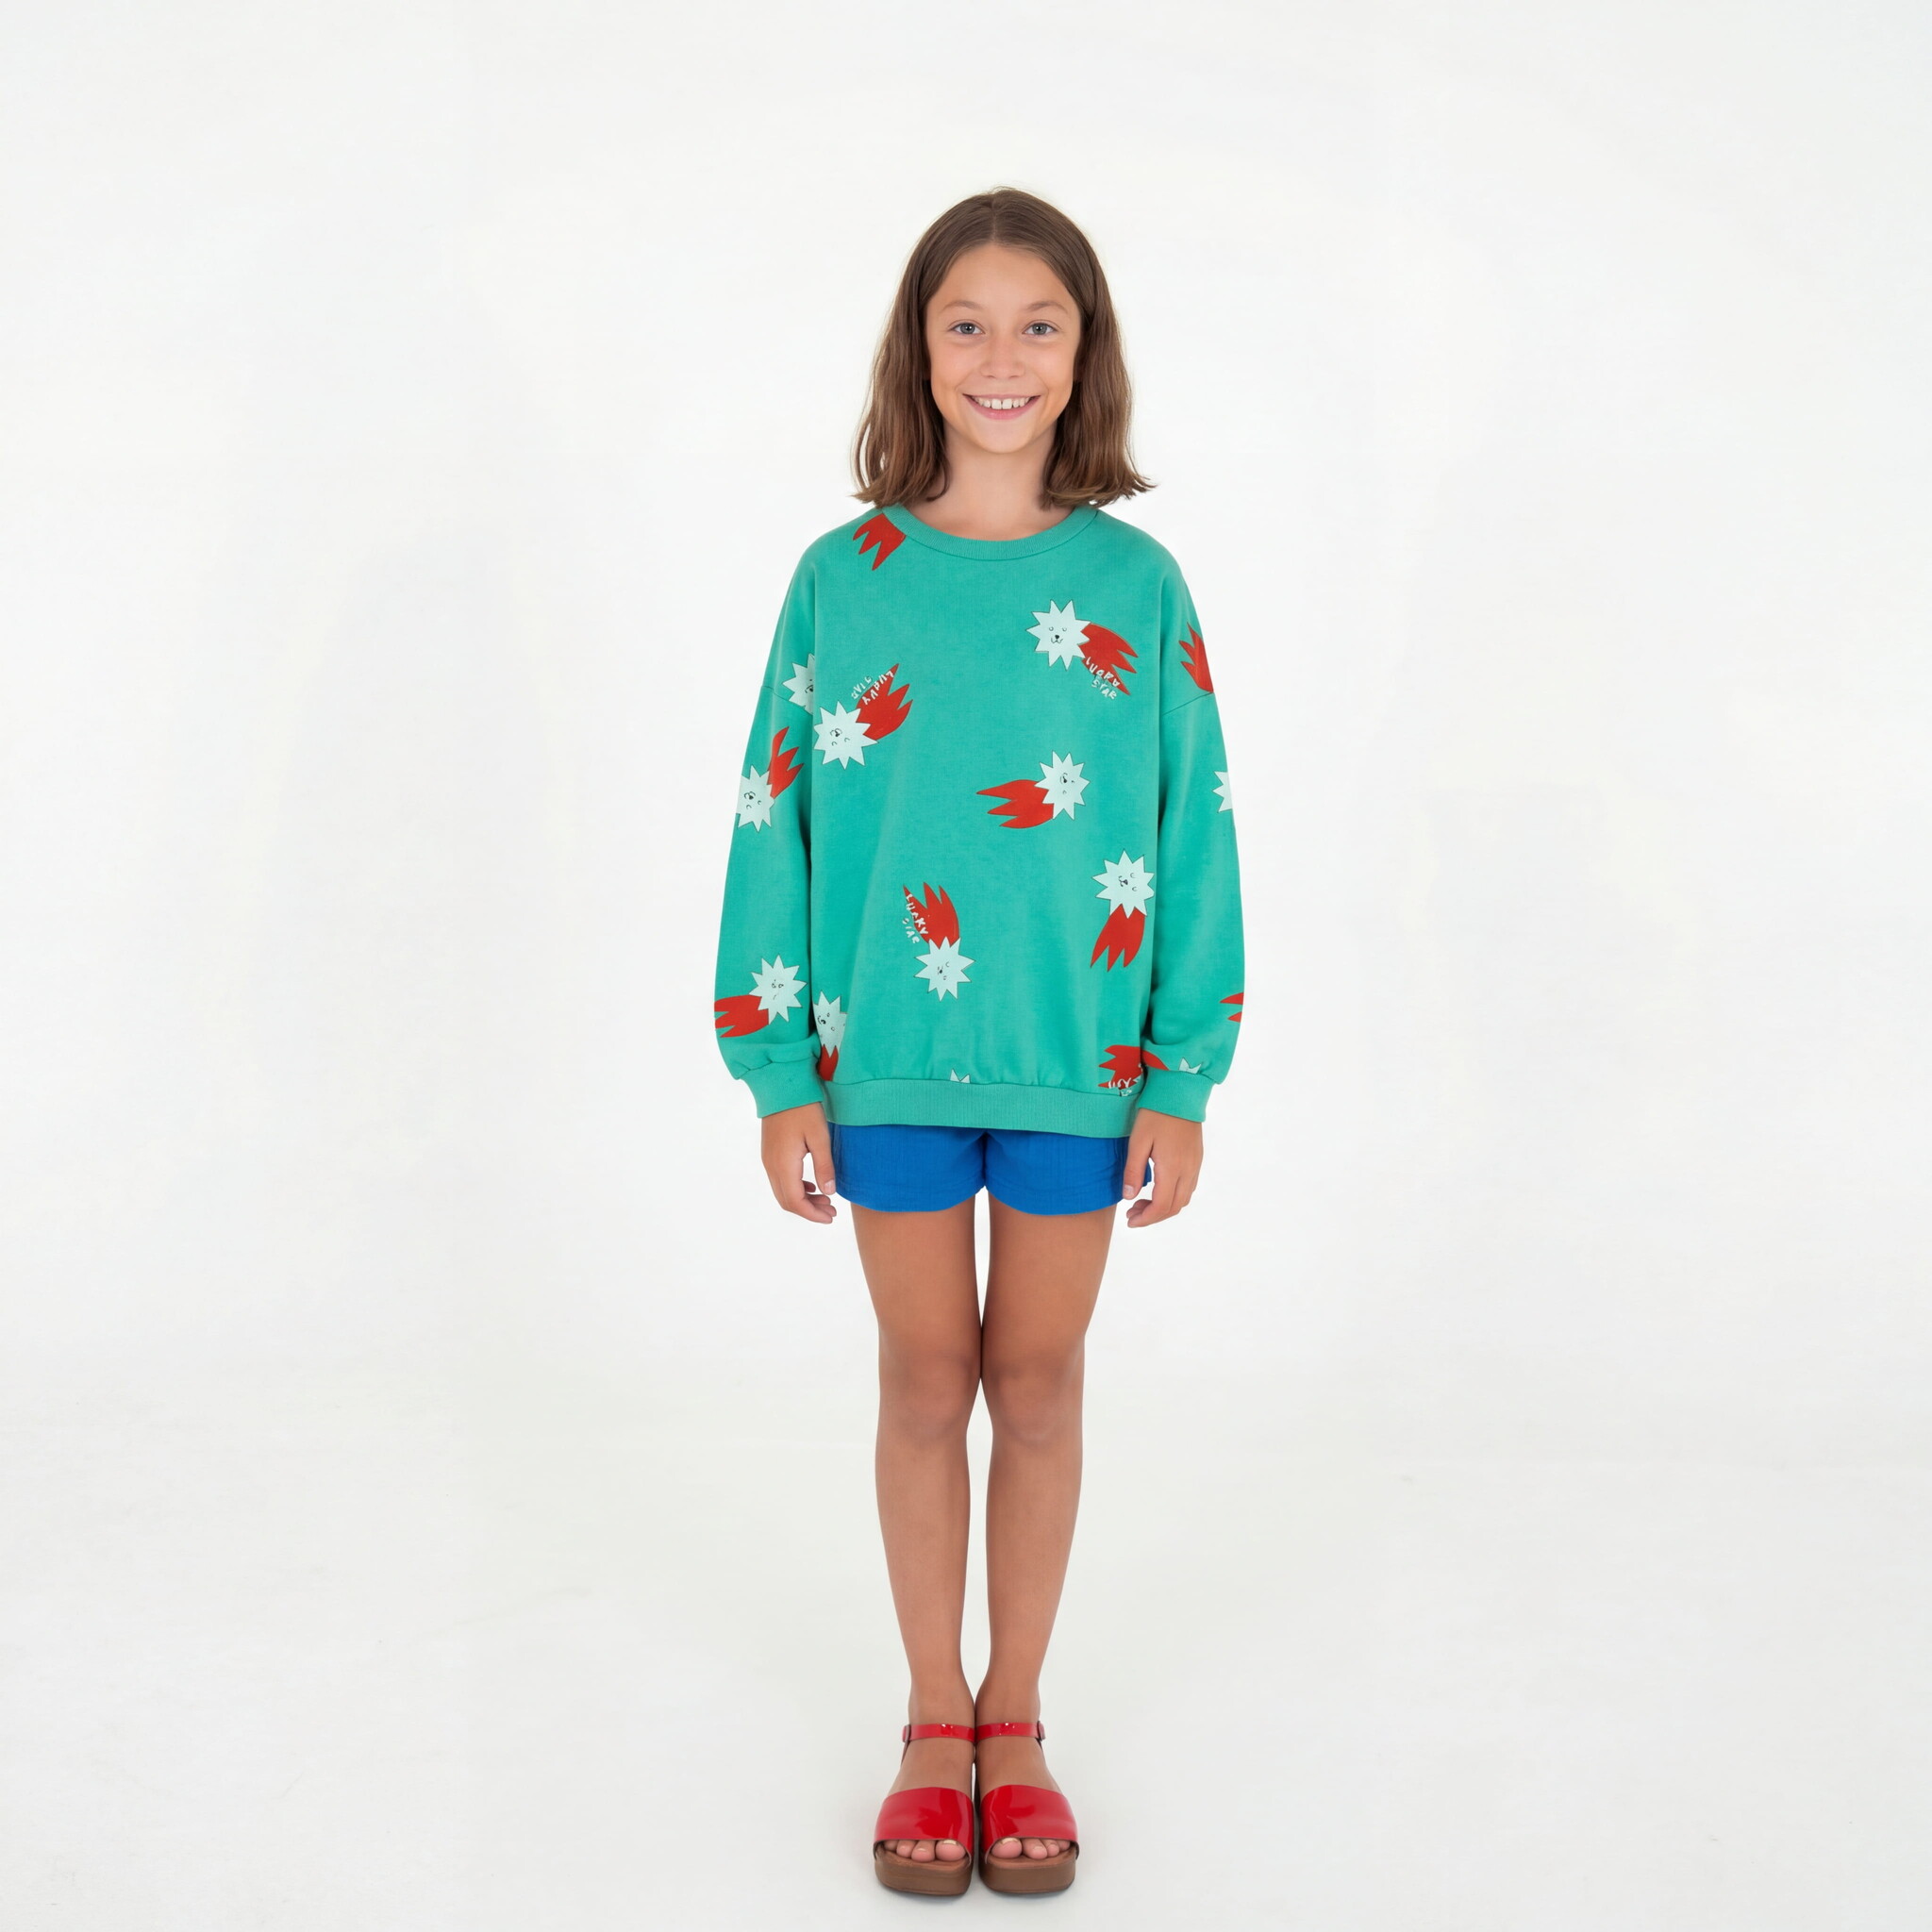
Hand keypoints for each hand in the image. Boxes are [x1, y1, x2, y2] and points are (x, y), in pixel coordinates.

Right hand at [761, 1102, 836, 1221]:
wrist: (781, 1086)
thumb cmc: (804, 1109)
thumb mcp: (820, 1137)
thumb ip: (824, 1167)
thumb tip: (829, 1193)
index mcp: (784, 1165)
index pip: (796, 1201)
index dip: (812, 1214)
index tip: (830, 1217)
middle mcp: (771, 1166)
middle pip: (787, 1201)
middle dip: (809, 1211)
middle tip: (832, 1211)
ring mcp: (768, 1160)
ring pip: (783, 1192)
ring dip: (803, 1200)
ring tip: (826, 1199)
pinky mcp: (769, 1153)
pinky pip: (780, 1180)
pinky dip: (796, 1189)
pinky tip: (811, 1186)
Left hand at [1121, 1108, 1201, 1227]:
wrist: (1180, 1092)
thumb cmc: (1155, 1113)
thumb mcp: (1137, 1141)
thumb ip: (1133, 1170)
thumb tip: (1129, 1197)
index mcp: (1172, 1168)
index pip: (1162, 1206)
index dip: (1146, 1219)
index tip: (1130, 1221)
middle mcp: (1188, 1170)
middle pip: (1174, 1207)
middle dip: (1153, 1216)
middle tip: (1132, 1212)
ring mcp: (1195, 1164)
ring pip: (1183, 1199)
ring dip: (1164, 1207)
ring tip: (1142, 1202)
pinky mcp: (1197, 1158)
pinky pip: (1188, 1187)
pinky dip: (1173, 1196)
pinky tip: (1158, 1189)